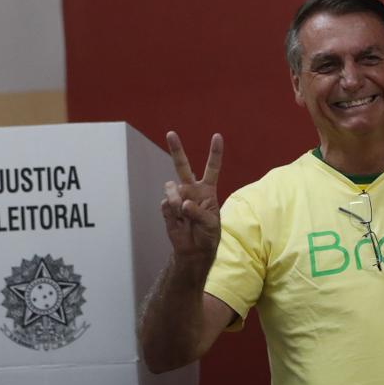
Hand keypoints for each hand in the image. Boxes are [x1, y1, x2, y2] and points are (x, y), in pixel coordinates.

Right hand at [162, 131, 223, 260]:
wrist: (194, 251)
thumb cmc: (208, 235)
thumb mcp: (211, 223)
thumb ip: (198, 212)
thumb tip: (183, 203)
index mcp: (207, 190)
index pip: (212, 168)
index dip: (215, 153)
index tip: (217, 136)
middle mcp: (191, 189)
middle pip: (182, 166)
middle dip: (176, 149)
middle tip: (170, 133)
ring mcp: (178, 197)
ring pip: (171, 188)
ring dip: (177, 200)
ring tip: (184, 214)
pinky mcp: (167, 207)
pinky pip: (166, 203)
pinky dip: (172, 213)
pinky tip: (178, 221)